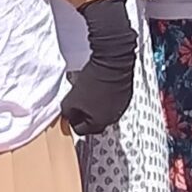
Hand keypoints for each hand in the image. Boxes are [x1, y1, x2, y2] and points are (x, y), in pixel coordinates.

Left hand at [60, 0, 137, 134]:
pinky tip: (96, 86)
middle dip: (83, 115)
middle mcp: (113, 116)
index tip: (68, 115)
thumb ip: (67, 111)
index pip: (82, 130)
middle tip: (76, 106)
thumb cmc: (95, 79)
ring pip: (103, 110)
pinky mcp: (125, 93)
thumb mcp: (72, 98)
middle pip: (94, 122)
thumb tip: (66, 115)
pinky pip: (111, 99)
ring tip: (85, 93)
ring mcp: (121, 104)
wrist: (113, 61)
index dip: (72, 122)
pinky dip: (103, 96)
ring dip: (93, 105)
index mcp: (101, 121)